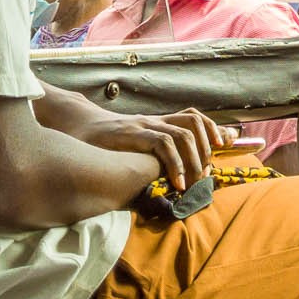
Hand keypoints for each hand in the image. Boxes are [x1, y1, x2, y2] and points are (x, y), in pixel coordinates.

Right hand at [74, 108, 236, 192]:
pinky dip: (176, 163)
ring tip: (194, 182)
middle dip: (207, 148)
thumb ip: (149, 157)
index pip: (192, 117)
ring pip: (184, 134)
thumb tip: (168, 175)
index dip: (213, 128)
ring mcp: (144, 126)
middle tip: (206, 174)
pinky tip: (177, 182)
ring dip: (195, 158)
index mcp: (155, 124)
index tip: (226, 144)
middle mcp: (153, 121)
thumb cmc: (101, 144)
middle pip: (194, 123)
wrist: (73, 128)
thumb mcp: (130, 148)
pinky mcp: (133, 134)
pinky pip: (163, 143)